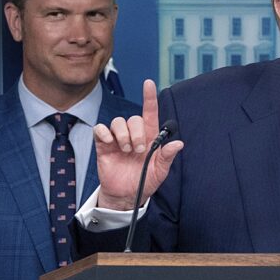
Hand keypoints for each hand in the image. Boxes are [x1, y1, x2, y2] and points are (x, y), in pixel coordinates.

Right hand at [93, 79, 183, 210]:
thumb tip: (178, 143)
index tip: (149, 83)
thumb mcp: (160, 171)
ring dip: (123, 134)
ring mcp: (118, 139)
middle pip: (133, 119)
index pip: (150, 113)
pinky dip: (104, 133)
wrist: (126, 196)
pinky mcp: (104, 145)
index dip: (149, 97)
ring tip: (127, 151)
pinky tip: (109, 142)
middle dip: (137, 133)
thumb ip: (167, 156)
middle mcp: (133, 135)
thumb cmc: (145, 181)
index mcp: (149, 137)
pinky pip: (100, 129)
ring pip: (118, 122)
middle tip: (139, 150)